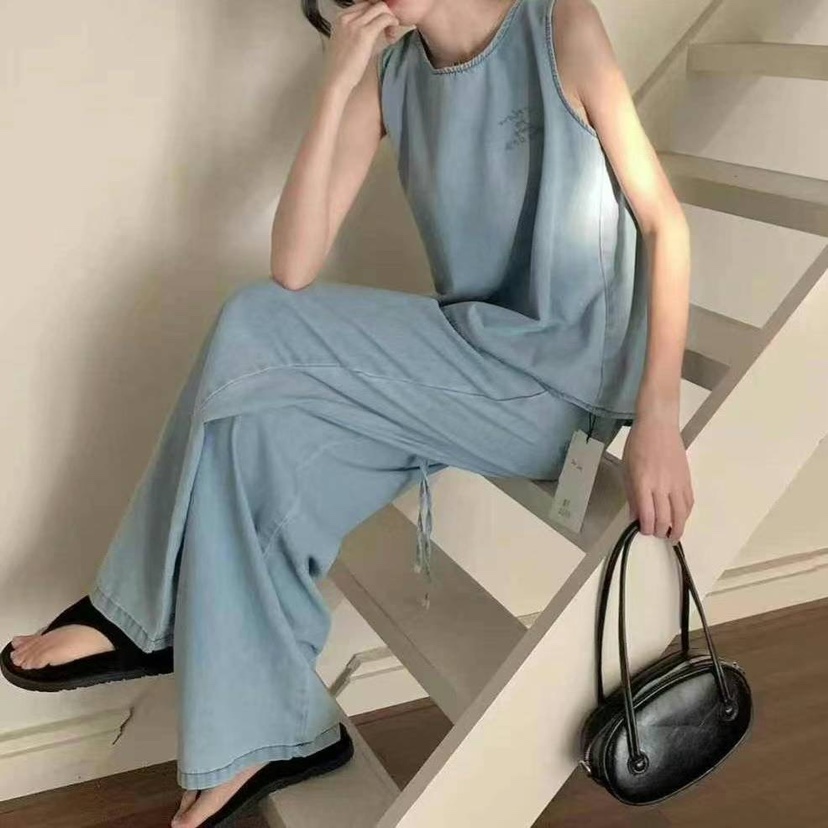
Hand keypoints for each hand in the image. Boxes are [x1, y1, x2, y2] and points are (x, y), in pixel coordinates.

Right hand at [322, 1, 402, 94]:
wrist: (335, 80)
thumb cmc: (340, 68)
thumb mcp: (345, 43)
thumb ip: (353, 32)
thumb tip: (369, 30)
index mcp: (340, 18)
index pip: (364, 5)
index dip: (376, 14)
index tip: (381, 27)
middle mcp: (346, 17)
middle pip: (372, 4)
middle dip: (384, 14)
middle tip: (389, 31)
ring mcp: (355, 24)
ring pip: (381, 7)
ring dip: (390, 18)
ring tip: (391, 35)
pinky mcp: (364, 34)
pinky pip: (384, 18)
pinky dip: (392, 23)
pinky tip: (392, 36)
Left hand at [620, 413, 693, 542]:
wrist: (658, 425)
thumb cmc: (637, 445)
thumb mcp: (627, 469)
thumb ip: (631, 495)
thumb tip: (635, 517)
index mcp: (643, 482)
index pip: (648, 514)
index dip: (647, 528)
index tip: (643, 531)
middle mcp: (662, 485)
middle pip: (666, 518)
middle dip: (661, 531)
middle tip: (657, 535)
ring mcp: (677, 482)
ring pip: (681, 513)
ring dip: (677, 528)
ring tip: (672, 535)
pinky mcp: (687, 478)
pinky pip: (689, 502)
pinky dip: (685, 514)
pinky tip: (680, 518)